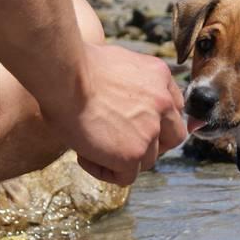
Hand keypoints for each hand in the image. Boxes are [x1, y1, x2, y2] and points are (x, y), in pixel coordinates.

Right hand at [43, 43, 186, 185]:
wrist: (65, 75)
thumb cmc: (76, 66)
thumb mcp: (118, 62)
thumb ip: (133, 83)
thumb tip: (122, 97)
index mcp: (160, 76)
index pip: (174, 108)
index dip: (158, 122)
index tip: (137, 126)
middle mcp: (163, 103)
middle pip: (173, 137)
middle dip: (153, 145)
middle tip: (123, 144)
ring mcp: (151, 130)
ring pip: (147, 159)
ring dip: (122, 159)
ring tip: (91, 146)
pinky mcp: (133, 153)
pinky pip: (126, 176)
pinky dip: (105, 172)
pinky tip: (84, 157)